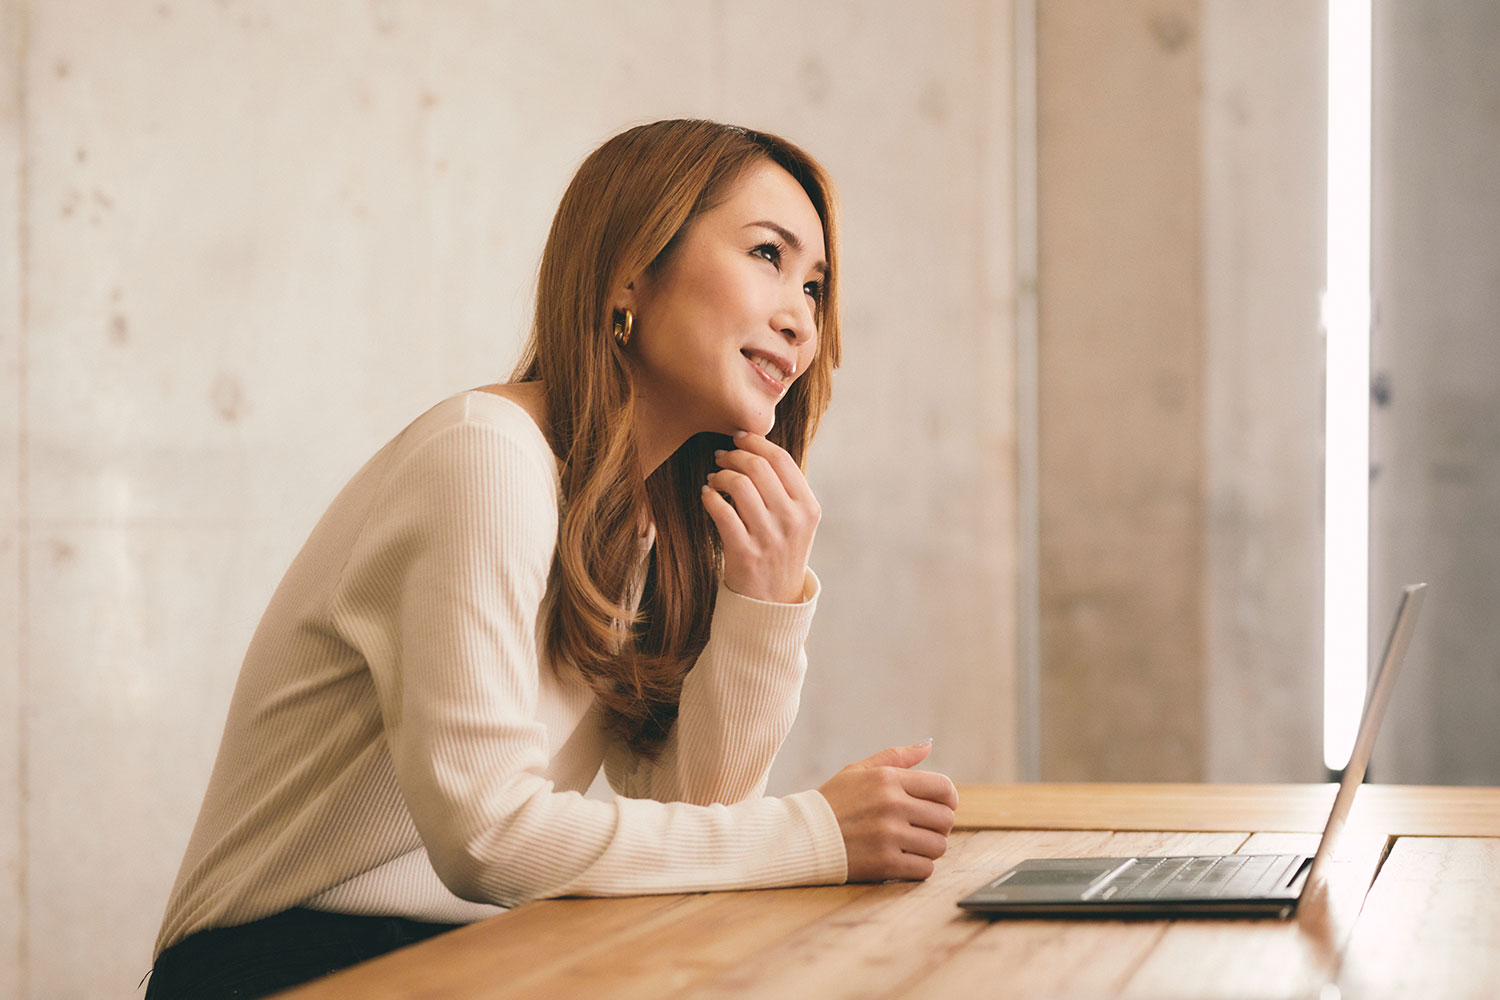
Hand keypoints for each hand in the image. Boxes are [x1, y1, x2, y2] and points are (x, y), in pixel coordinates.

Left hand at [700, 432, 819, 602]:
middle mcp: (792, 520)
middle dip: (734, 456)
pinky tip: (707, 495)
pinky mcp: (745, 552)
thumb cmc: (780, 552)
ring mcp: (769, 537)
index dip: (755, 443)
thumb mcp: (797, 521)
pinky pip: (722, 511)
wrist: (773, 602)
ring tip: (714, 479)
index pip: (781, 460)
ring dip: (720, 475)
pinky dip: (710, 497)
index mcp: (808, 507)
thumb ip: (785, 489)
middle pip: (758, 467)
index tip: (739, 438)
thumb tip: (755, 448)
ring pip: (739, 485)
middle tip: (721, 457)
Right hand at [817, 742, 958, 882]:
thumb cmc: (833, 801)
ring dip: (928, 848)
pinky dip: (918, 868)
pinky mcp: (885, 864)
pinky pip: (924, 869)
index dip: (948, 800)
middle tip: (923, 828)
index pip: (944, 788)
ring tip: (911, 845)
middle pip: (945, 819)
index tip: (940, 807)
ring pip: (938, 846)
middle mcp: (891, 805)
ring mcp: (888, 836)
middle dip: (939, 825)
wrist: (801, 836)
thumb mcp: (859, 771)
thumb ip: (896, 757)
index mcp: (888, 779)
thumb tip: (928, 744)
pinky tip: (902, 860)